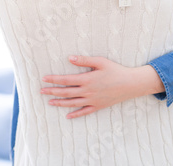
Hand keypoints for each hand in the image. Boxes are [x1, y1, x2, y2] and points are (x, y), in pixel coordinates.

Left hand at [41, 56, 164, 118]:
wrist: (130, 84)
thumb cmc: (115, 70)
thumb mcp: (100, 61)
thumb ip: (84, 60)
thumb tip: (69, 58)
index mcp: (87, 79)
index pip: (66, 80)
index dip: (54, 79)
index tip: (44, 78)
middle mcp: (87, 91)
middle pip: (66, 92)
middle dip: (52, 91)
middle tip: (41, 91)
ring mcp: (92, 100)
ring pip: (72, 103)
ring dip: (60, 103)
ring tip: (50, 102)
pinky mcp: (98, 106)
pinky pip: (84, 112)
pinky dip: (75, 114)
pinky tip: (67, 116)